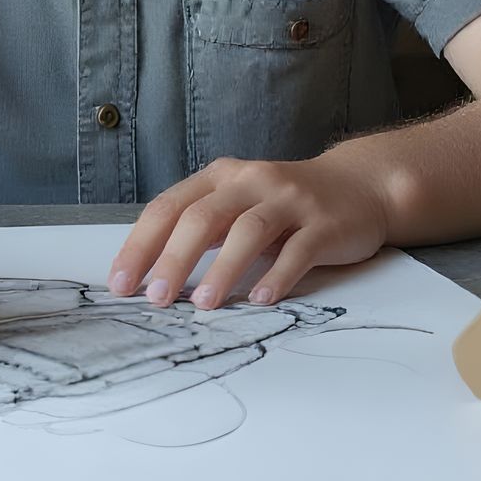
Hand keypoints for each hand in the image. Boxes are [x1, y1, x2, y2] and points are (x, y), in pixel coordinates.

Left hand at [107, 148, 390, 309]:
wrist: (359, 186)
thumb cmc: (285, 205)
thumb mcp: (238, 205)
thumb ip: (202, 228)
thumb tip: (151, 270)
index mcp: (222, 177)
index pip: (169, 206)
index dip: (141, 244)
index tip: (121, 283)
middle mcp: (252, 181)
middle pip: (203, 216)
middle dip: (174, 258)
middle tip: (155, 298)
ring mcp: (290, 200)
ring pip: (249, 230)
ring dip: (223, 269)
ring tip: (203, 304)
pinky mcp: (324, 224)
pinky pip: (298, 250)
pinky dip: (277, 275)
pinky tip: (262, 299)